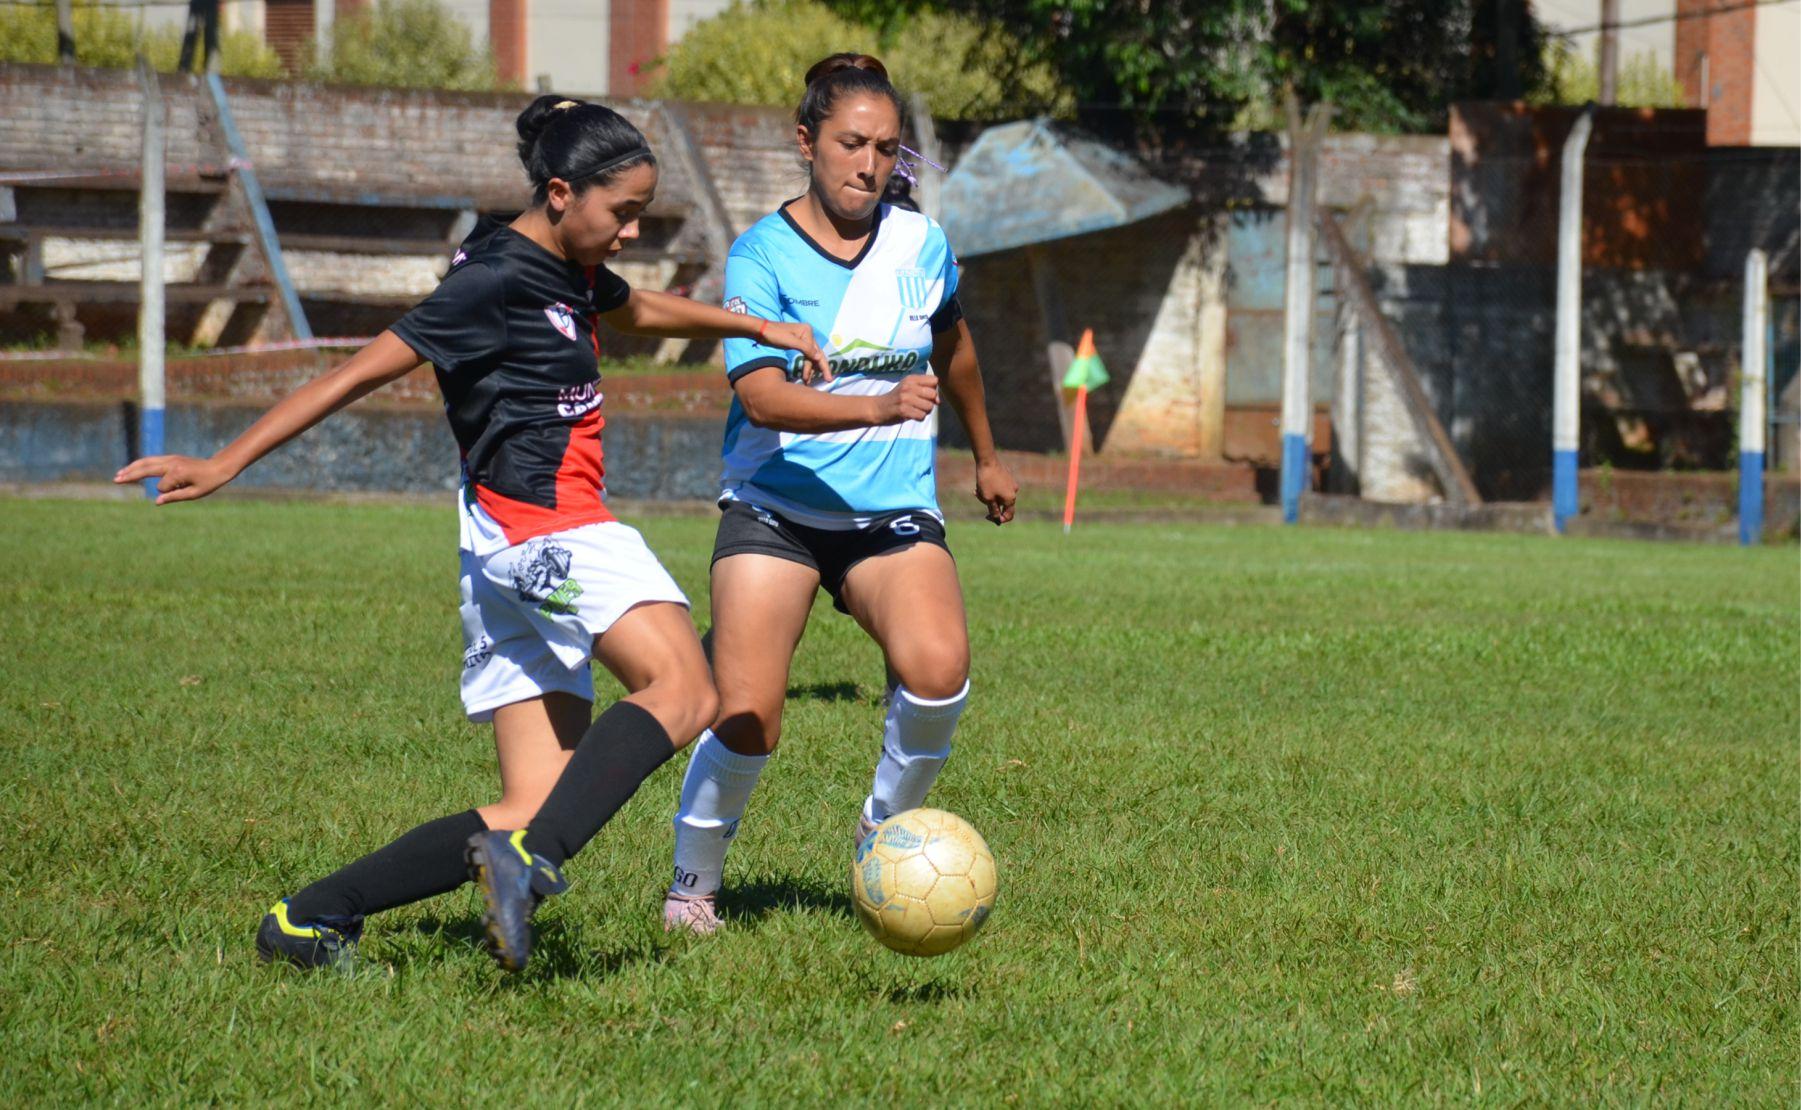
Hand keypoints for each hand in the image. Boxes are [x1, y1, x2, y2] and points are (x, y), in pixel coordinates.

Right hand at [113, 455, 235, 504]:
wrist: (218, 466)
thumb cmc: (209, 483)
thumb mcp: (194, 494)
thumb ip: (174, 497)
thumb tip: (156, 502)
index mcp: (178, 473)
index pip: (162, 487)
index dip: (168, 493)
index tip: (180, 491)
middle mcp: (171, 463)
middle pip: (146, 468)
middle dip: (130, 474)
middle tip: (116, 479)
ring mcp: (170, 458)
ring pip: (146, 462)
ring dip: (132, 468)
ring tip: (119, 474)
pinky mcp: (170, 458)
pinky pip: (151, 460)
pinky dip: (140, 464)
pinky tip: (131, 468)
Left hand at [759, 321, 831, 383]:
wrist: (760, 331)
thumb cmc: (774, 334)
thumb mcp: (790, 341)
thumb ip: (805, 349)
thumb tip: (819, 357)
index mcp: (807, 331)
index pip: (816, 351)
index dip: (819, 366)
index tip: (824, 378)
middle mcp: (807, 334)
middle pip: (817, 354)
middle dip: (821, 368)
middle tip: (828, 380)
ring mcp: (803, 339)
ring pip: (811, 356)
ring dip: (811, 369)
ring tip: (808, 380)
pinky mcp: (797, 343)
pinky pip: (805, 355)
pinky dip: (806, 364)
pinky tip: (807, 373)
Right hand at [874, 375, 938, 424]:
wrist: (878, 408)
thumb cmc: (897, 399)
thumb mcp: (909, 389)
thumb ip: (925, 391)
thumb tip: (938, 401)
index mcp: (911, 379)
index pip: (934, 380)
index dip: (933, 389)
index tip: (926, 395)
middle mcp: (908, 386)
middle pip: (933, 394)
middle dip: (930, 402)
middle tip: (921, 405)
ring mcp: (905, 398)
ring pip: (929, 406)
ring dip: (925, 411)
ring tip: (915, 410)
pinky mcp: (903, 410)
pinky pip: (922, 416)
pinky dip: (919, 418)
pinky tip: (912, 415)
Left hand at [974, 457, 1017, 524]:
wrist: (987, 461)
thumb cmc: (987, 481)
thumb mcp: (988, 499)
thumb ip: (993, 510)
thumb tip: (997, 518)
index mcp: (1011, 499)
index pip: (1009, 515)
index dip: (999, 519)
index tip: (988, 516)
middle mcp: (1014, 492)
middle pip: (1002, 505)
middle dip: (990, 503)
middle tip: (978, 497)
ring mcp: (1011, 484)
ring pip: (999, 496)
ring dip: (988, 495)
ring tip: (978, 489)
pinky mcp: (1007, 477)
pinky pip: (999, 488)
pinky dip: (990, 488)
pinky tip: (982, 483)